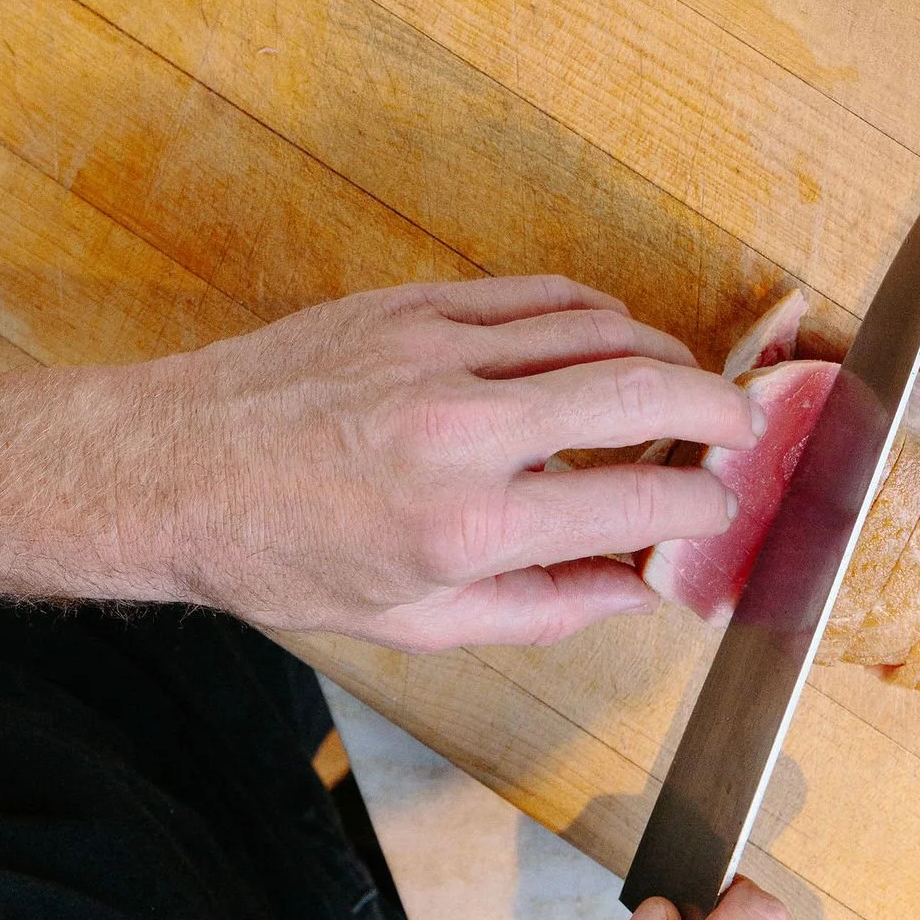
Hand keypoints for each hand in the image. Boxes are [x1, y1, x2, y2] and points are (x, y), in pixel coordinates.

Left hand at [0, 276, 757, 647]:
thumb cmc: (285, 558)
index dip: (703, 507)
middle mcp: (467, 431)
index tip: (719, 511)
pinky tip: (611, 341)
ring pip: (602, 329)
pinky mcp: (419, 305)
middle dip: (719, 412)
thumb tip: (636, 590)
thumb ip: (542, 608)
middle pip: (643, 394)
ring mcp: (443, 352)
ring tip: (682, 389)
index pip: (638, 504)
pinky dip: (596, 316)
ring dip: (663, 358)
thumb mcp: (415, 623)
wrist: (176, 469)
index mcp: (470, 526)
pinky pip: (541, 296)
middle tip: (744, 430)